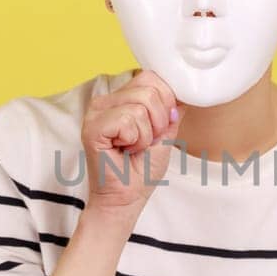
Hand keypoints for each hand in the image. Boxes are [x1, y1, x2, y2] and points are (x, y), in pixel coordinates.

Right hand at [81, 70, 181, 217]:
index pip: (151, 77)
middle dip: (159, 120)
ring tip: (132, 147)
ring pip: (140, 105)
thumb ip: (172, 109)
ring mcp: (96, 112)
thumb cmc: (141, 171)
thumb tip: (184, 89)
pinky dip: (134, 139)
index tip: (157, 129)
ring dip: (146, 134)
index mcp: (121, 98)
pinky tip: (122, 150)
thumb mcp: (166, 134)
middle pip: (149, 88)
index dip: (166, 102)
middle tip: (144, 141)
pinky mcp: (92, 127)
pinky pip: (128, 120)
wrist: (126, 199)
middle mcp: (105, 100)